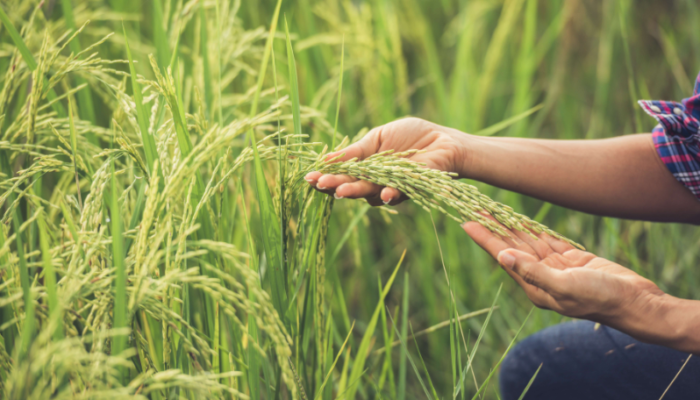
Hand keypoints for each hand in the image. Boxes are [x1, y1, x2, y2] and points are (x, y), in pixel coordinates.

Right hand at [304, 117, 469, 205]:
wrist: (443, 140)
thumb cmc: (412, 136)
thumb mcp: (378, 138)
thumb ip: (356, 151)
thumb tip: (326, 159)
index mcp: (365, 167)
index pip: (341, 174)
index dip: (326, 176)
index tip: (309, 177)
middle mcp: (375, 181)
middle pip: (351, 186)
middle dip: (335, 185)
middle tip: (322, 184)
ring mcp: (390, 187)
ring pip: (369, 193)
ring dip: (356, 191)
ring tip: (342, 190)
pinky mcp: (410, 189)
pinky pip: (396, 194)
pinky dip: (389, 194)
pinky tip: (383, 193)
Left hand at [462, 221, 665, 324]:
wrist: (635, 302)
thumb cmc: (600, 298)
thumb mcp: (565, 286)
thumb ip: (533, 272)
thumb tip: (503, 257)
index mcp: (534, 286)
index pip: (502, 257)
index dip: (484, 238)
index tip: (466, 222)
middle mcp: (540, 276)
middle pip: (511, 246)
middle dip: (493, 228)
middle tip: (474, 207)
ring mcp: (556, 268)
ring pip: (527, 242)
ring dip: (510, 226)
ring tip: (491, 209)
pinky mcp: (571, 260)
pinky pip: (547, 241)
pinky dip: (533, 229)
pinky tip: (520, 219)